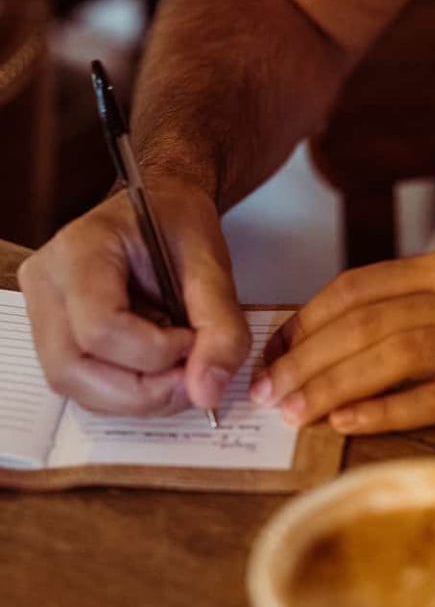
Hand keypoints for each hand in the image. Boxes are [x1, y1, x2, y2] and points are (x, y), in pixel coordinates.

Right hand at [18, 180, 250, 415]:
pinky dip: (127, 393)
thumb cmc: (178, 226)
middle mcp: (47, 282)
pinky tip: (157, 369)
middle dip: (143, 390)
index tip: (192, 339)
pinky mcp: (53, 336)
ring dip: (136, 397)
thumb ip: (220, 327)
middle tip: (191, 374)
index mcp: (79, 250)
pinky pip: (82, 386)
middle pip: (74, 369)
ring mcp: (42, 312)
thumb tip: (208, 393)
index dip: (154, 352)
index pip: (100, 327)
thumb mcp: (211, 265)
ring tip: (177, 371)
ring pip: (74, 386)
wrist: (160, 209)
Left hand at [251, 248, 434, 432]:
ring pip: (394, 354)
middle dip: (306, 358)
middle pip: (365, 321)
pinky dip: (390, 410)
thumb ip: (426, 302)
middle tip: (268, 393)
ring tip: (296, 413)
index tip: (273, 353)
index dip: (306, 321)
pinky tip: (351, 423)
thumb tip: (349, 335)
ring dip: (334, 384)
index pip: (358, 287)